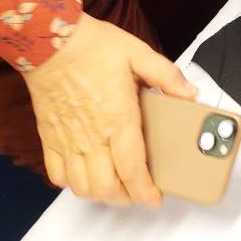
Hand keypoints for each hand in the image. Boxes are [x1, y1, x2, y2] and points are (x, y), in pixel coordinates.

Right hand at [22, 13, 195, 205]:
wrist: (50, 41)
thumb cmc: (93, 46)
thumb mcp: (138, 53)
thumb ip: (167, 76)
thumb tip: (189, 94)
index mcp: (118, 118)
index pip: (133, 169)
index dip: (145, 192)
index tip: (155, 198)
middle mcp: (92, 136)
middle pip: (107, 187)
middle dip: (127, 198)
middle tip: (140, 191)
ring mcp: (68, 140)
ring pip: (82, 187)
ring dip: (101, 194)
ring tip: (117, 186)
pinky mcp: (50, 138)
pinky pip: (58, 174)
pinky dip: (72, 184)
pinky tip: (85, 174)